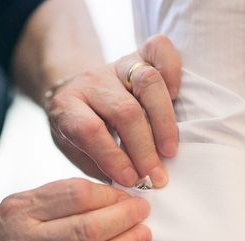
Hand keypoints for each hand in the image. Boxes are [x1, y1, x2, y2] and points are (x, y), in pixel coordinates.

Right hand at [0, 178, 150, 240]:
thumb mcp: (15, 207)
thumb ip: (57, 199)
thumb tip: (110, 195)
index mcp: (18, 214)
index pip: (75, 196)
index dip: (109, 194)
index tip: (128, 194)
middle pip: (87, 230)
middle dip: (124, 219)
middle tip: (143, 212)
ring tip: (143, 236)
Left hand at [45, 35, 181, 187]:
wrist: (74, 92)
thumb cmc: (80, 133)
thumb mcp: (77, 153)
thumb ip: (102, 167)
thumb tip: (135, 186)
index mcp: (67, 108)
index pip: (89, 130)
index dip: (113, 157)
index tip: (132, 180)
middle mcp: (92, 83)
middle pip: (124, 110)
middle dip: (143, 148)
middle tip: (156, 176)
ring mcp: (117, 66)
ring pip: (147, 81)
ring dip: (164, 121)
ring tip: (170, 151)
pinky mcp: (138, 54)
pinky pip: (160, 50)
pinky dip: (173, 71)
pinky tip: (176, 98)